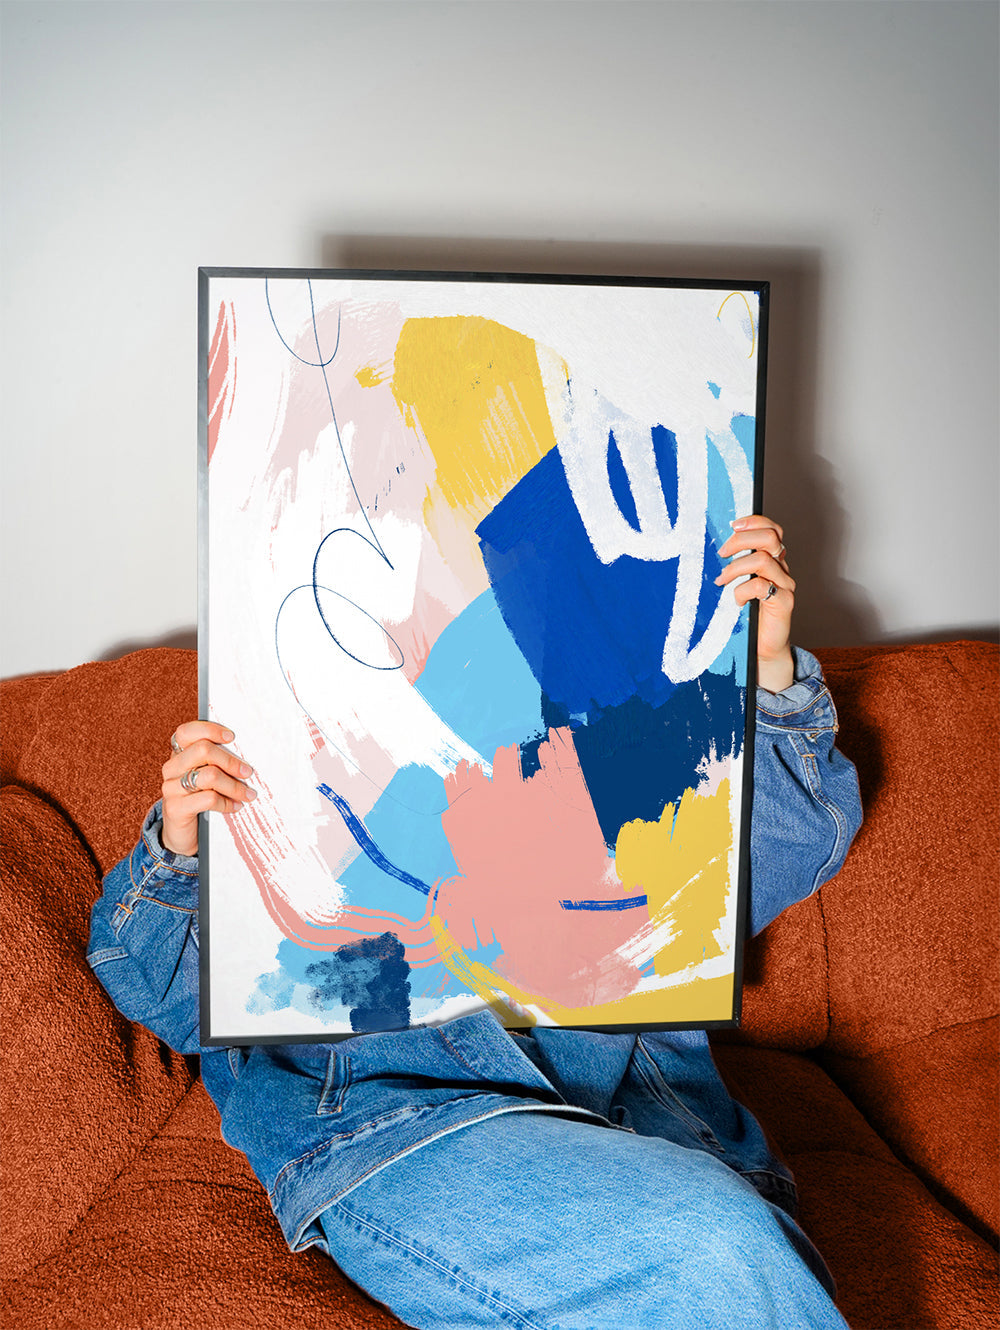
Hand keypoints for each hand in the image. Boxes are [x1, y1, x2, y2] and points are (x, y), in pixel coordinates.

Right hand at [160, 721, 256, 855]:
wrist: (181, 834)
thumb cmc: (200, 799)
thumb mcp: (207, 778)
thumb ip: (217, 763)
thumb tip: (247, 756)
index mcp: (179, 755)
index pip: (186, 732)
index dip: (209, 729)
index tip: (231, 737)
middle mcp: (172, 768)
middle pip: (202, 750)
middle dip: (231, 761)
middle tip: (248, 772)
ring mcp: (171, 788)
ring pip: (209, 775)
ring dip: (234, 785)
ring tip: (248, 794)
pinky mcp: (175, 808)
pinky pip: (208, 799)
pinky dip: (227, 803)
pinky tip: (235, 807)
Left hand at [716, 514, 794, 692]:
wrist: (763, 647)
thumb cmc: (748, 615)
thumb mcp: (739, 583)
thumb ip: (735, 565)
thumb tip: (714, 548)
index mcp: (774, 560)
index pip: (772, 529)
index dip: (754, 522)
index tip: (732, 526)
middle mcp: (783, 569)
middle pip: (770, 538)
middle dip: (742, 540)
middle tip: (722, 553)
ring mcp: (785, 585)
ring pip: (763, 560)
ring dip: (735, 568)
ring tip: (721, 580)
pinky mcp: (784, 602)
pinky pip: (760, 586)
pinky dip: (742, 590)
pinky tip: (737, 601)